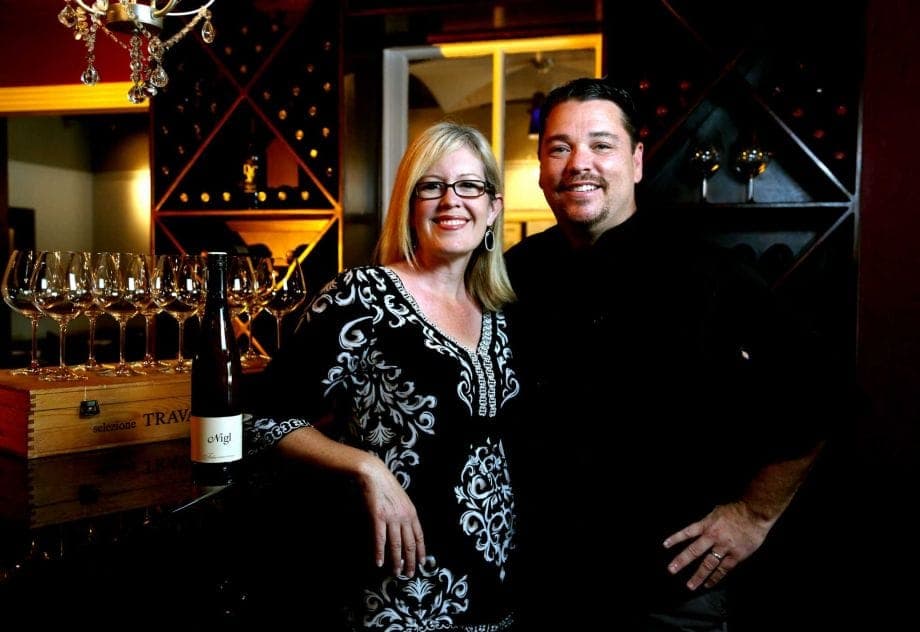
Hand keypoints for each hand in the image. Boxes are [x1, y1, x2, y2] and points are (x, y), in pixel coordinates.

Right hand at [357, 460, 425, 577]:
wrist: (373, 473)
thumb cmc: (386, 485)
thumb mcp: (402, 499)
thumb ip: (405, 513)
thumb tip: (405, 529)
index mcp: (411, 512)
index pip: (419, 536)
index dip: (421, 551)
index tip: (421, 563)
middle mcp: (404, 516)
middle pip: (410, 544)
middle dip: (411, 561)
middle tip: (409, 574)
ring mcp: (391, 517)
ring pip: (396, 545)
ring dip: (396, 561)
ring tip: (396, 572)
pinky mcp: (378, 517)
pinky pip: (380, 539)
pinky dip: (379, 553)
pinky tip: (379, 562)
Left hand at [662, 501, 772, 590]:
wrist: (755, 513)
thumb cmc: (737, 510)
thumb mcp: (716, 511)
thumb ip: (707, 522)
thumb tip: (700, 528)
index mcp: (707, 524)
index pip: (688, 532)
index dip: (676, 538)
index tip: (665, 545)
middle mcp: (713, 537)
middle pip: (694, 551)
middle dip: (682, 561)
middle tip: (671, 570)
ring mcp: (724, 547)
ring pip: (708, 564)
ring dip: (698, 575)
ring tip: (690, 585)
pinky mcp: (736, 556)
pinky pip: (724, 569)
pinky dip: (715, 577)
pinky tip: (708, 584)